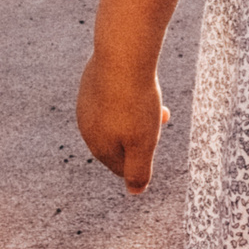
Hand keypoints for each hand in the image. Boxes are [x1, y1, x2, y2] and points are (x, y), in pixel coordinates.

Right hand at [77, 53, 170, 194]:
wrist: (121, 55)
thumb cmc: (134, 103)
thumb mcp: (142, 145)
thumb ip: (138, 172)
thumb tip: (135, 193)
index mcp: (98, 146)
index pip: (120, 167)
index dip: (142, 157)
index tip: (154, 138)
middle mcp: (86, 126)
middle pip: (119, 140)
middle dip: (141, 134)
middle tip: (161, 116)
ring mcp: (86, 102)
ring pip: (117, 116)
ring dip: (137, 113)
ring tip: (155, 100)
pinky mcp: (91, 81)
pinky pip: (112, 95)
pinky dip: (127, 94)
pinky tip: (138, 82)